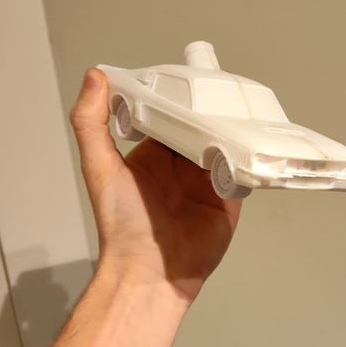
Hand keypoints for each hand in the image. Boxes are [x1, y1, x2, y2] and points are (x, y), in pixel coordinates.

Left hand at [69, 68, 242, 301]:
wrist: (151, 272)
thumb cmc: (122, 223)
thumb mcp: (100, 167)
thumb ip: (92, 123)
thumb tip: (94, 76)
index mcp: (154, 155)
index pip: (169, 116)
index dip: (178, 96)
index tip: (189, 75)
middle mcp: (181, 165)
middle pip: (201, 127)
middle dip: (211, 109)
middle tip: (224, 86)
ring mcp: (206, 181)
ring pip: (224, 144)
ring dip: (232, 128)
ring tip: (243, 106)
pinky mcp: (228, 198)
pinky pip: (241, 170)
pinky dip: (246, 155)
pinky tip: (253, 139)